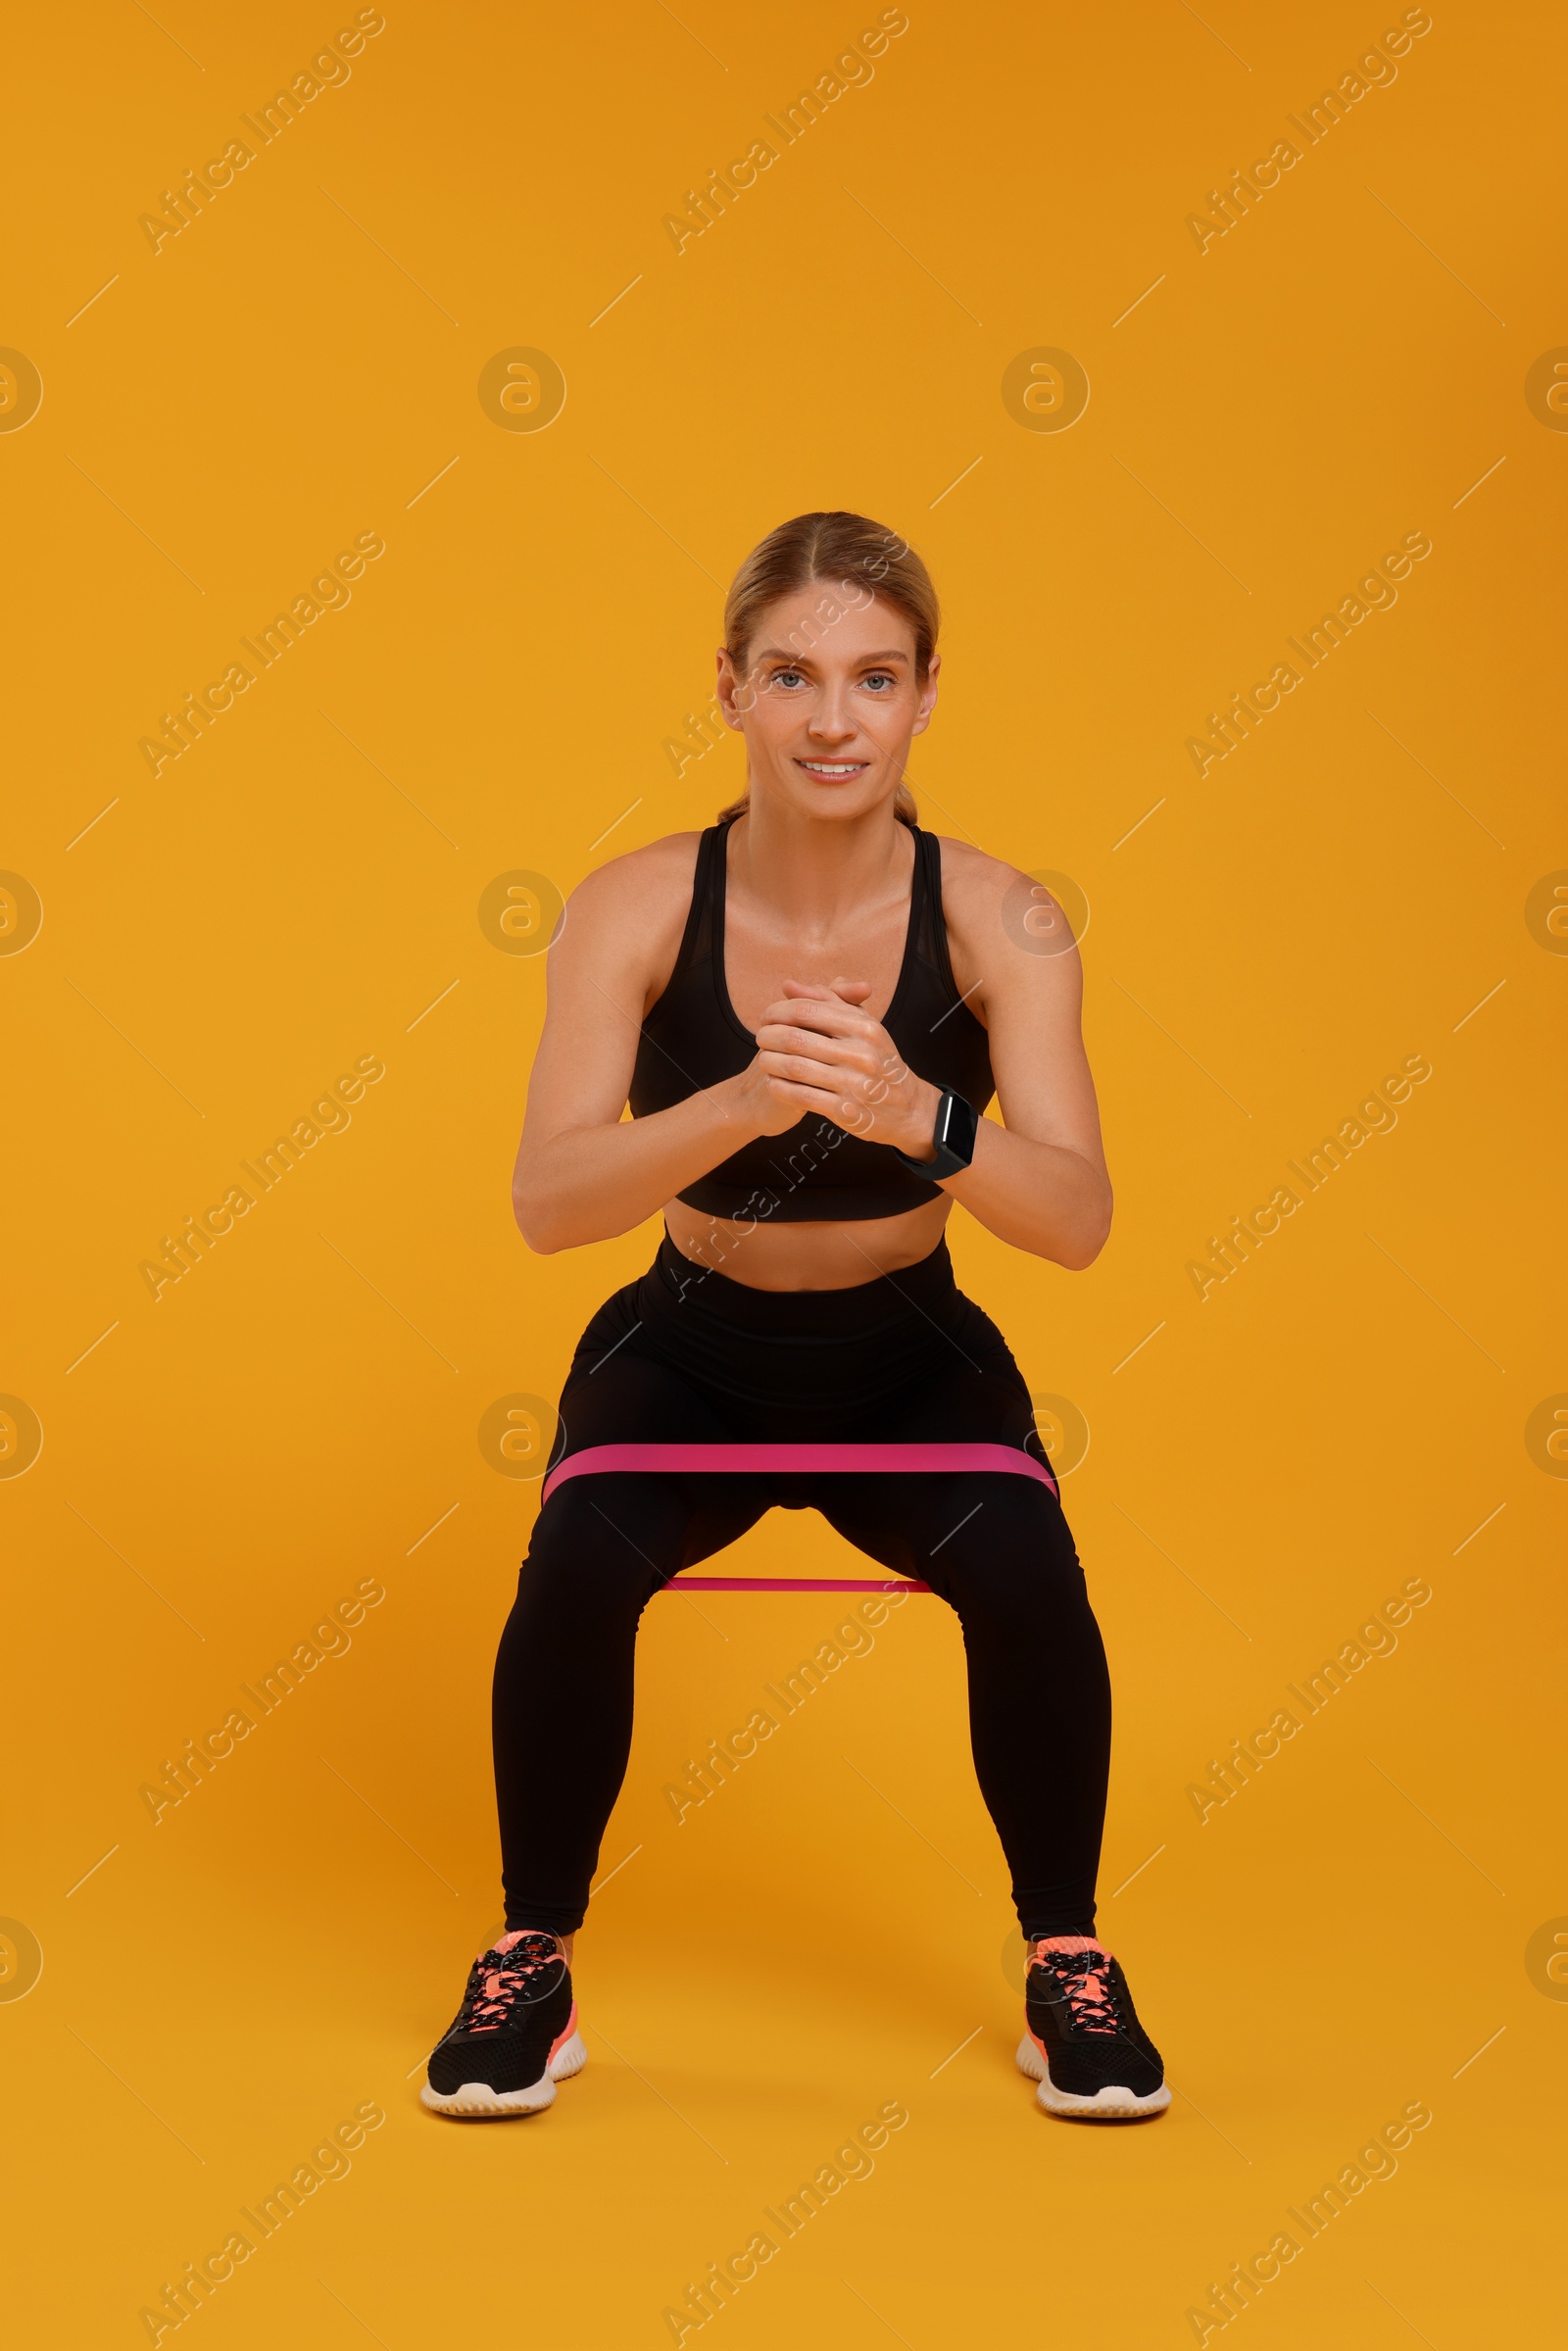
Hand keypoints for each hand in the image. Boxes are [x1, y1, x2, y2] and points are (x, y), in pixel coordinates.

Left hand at [751, 979, 942, 1156]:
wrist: (909, 1108)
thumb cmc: (879, 1061)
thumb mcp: (864, 1026)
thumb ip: (826, 1002)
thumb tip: (788, 986)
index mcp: (864, 1027)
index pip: (807, 1011)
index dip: (777, 1012)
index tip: (765, 1017)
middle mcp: (861, 1054)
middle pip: (796, 1039)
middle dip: (768, 1037)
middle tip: (759, 1038)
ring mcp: (854, 1085)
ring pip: (795, 1068)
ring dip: (770, 1063)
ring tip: (762, 1060)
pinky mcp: (847, 1111)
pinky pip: (802, 1097)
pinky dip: (780, 1089)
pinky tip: (773, 1083)